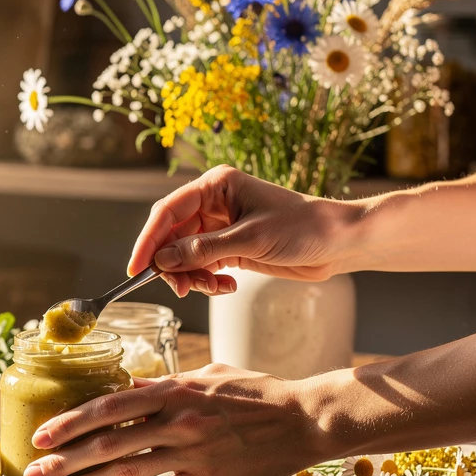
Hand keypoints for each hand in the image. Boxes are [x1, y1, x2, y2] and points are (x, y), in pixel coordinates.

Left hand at [21, 366, 326, 475]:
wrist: (305, 419)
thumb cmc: (255, 390)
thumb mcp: (207, 375)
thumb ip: (165, 385)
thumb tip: (128, 390)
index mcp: (174, 391)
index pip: (109, 407)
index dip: (71, 422)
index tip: (42, 435)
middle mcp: (177, 423)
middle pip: (109, 445)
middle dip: (65, 462)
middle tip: (33, 474)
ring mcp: (193, 455)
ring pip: (127, 475)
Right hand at [128, 165, 355, 297]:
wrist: (339, 243)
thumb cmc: (303, 228)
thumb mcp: (250, 239)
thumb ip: (203, 250)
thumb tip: (162, 261)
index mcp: (216, 186)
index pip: (167, 212)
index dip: (148, 240)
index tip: (136, 268)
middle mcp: (213, 203)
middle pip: (171, 236)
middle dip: (172, 264)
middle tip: (182, 289)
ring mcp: (220, 226)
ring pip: (185, 255)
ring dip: (192, 276)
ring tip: (211, 288)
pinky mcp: (230, 247)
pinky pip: (202, 266)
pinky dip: (207, 280)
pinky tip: (226, 286)